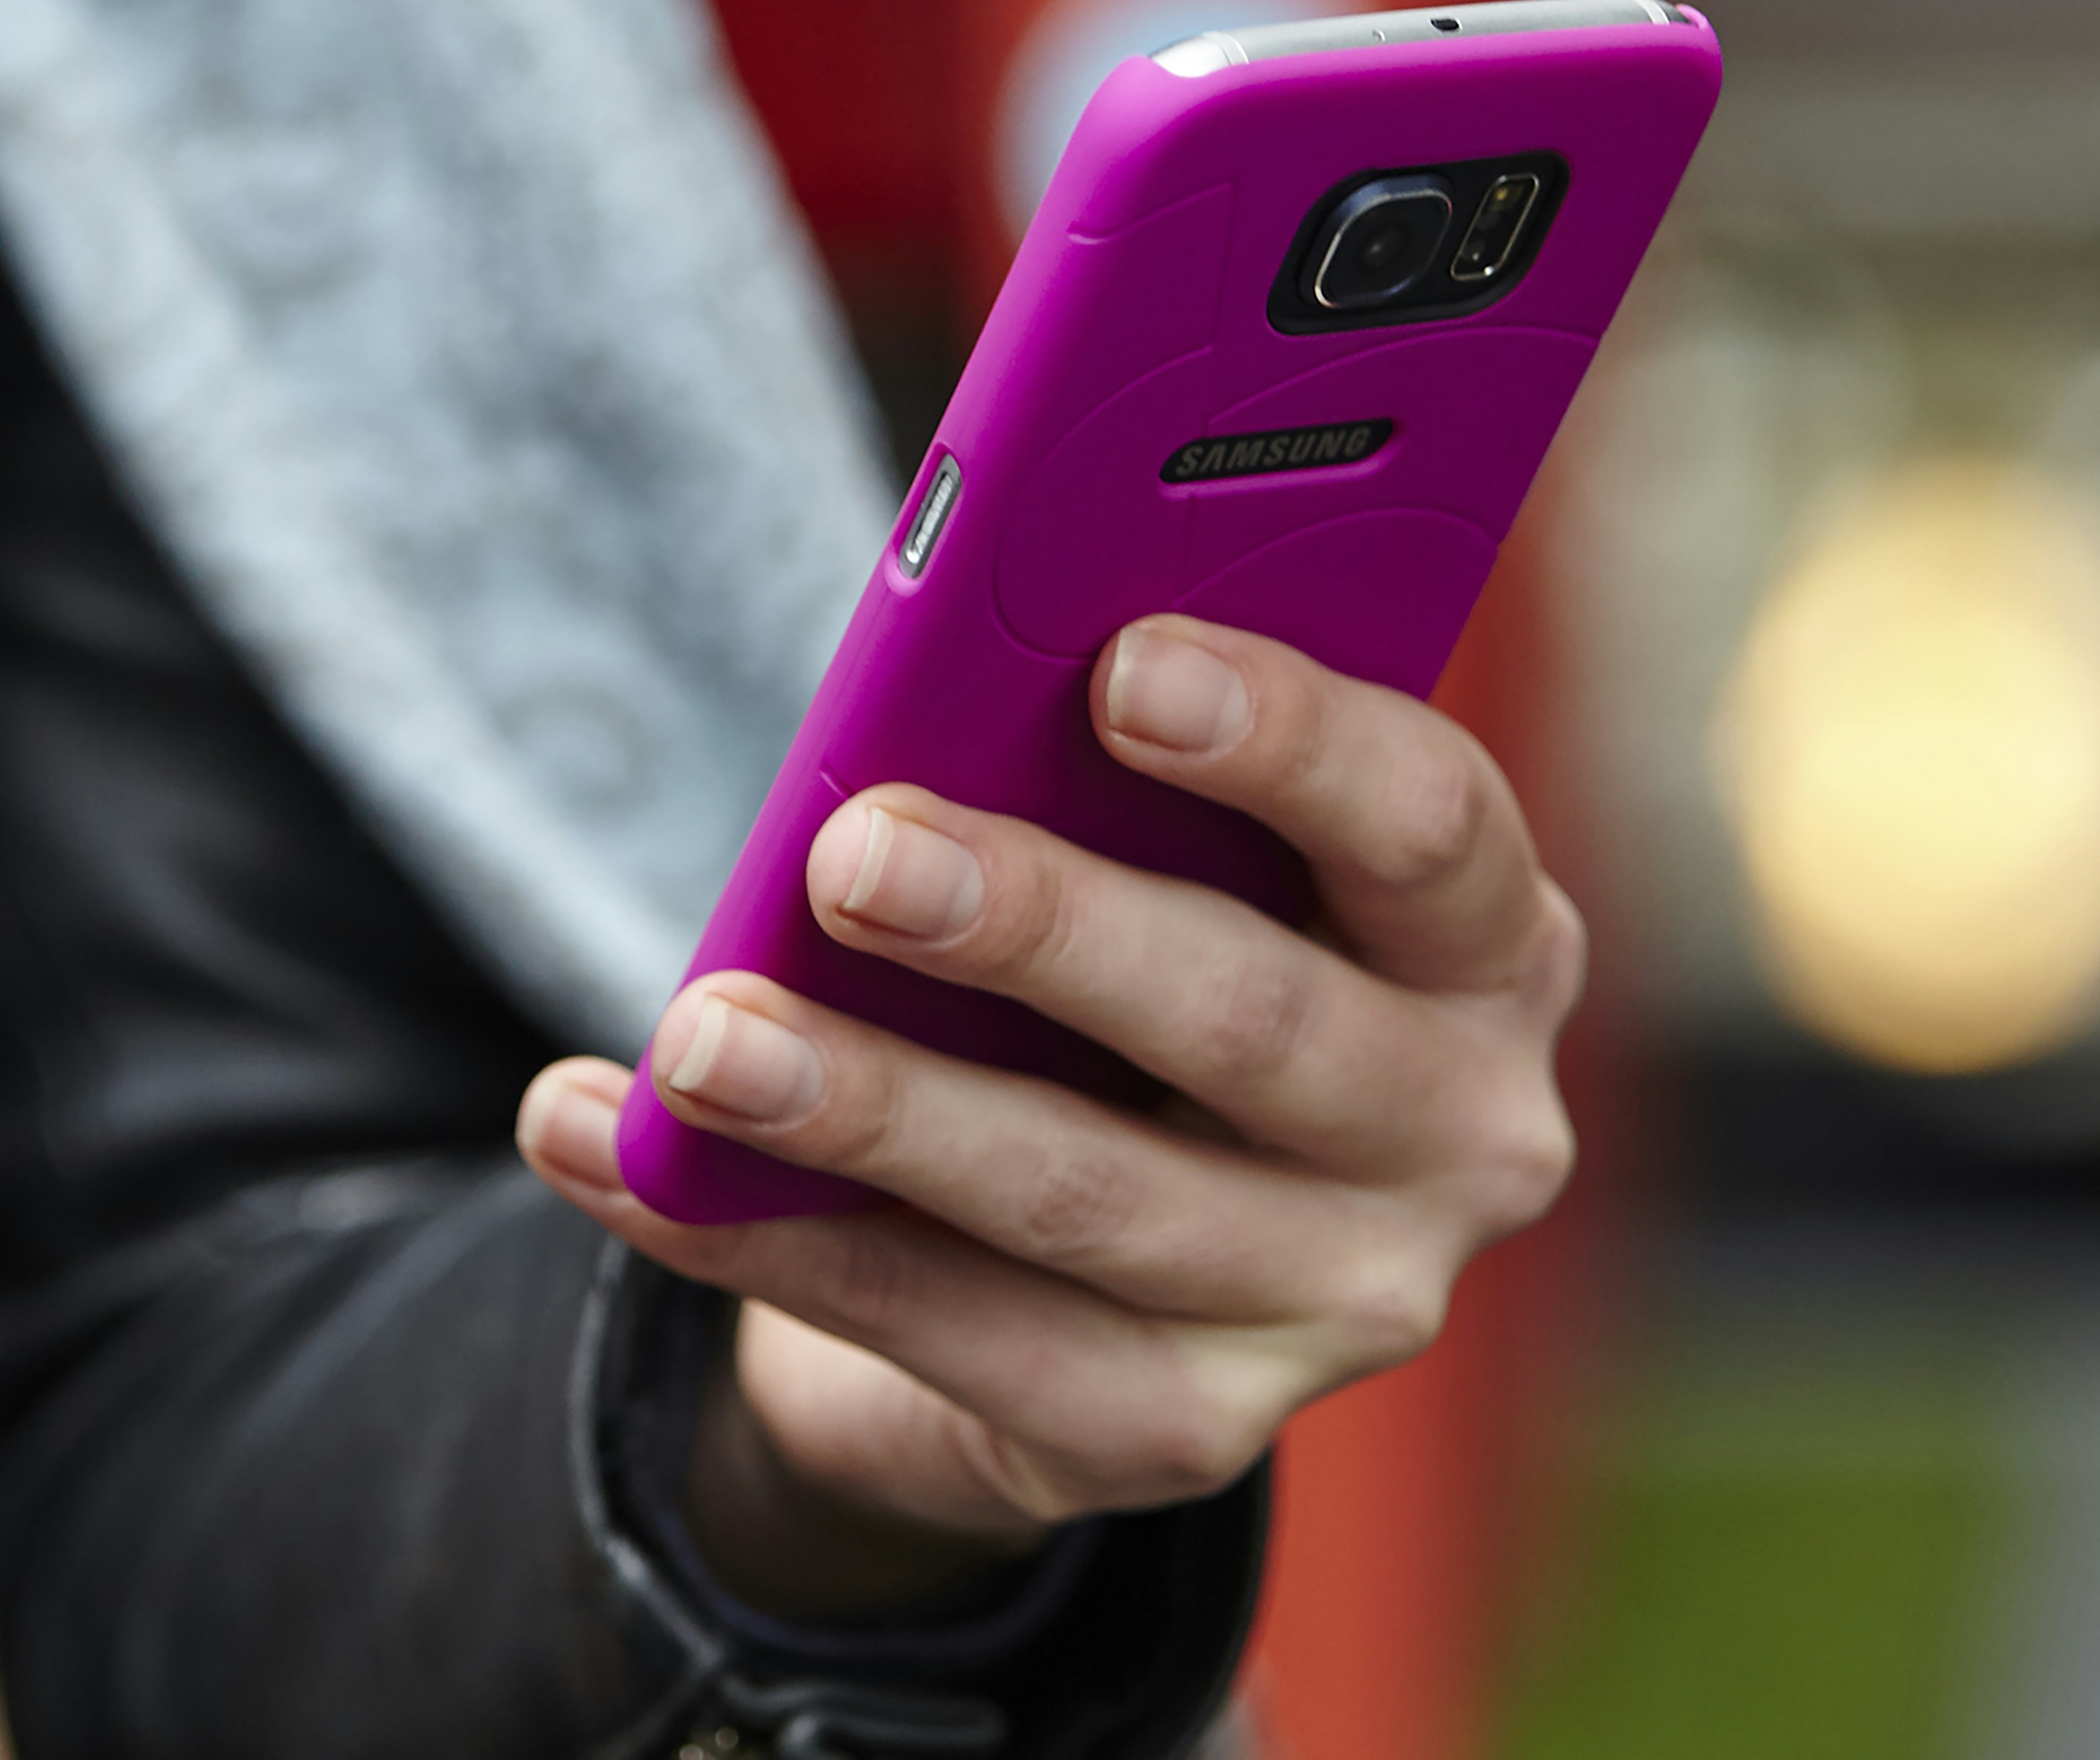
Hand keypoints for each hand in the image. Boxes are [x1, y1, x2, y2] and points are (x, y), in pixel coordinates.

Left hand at [515, 617, 1585, 1611]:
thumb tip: (931, 691)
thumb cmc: (1131, 943)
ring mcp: (1341, 1306)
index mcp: (1480, 937)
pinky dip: (766, 1237)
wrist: (1079, 1233)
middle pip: (1250, 1019)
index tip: (1123, 665)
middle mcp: (1461, 1136)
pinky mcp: (1182, 1434)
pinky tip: (618, 1152)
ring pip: (1082, 1196)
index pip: (1428, 821)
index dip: (1288, 740)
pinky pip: (955, 1338)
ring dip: (868, 1108)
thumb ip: (1099, 767)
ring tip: (701, 1035)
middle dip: (1037, 927)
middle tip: (856, 855)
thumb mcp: (1156, 840)